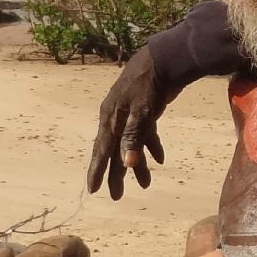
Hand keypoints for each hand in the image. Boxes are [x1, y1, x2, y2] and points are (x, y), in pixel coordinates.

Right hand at [87, 46, 168, 199]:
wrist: (163, 60)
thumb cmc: (150, 85)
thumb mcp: (142, 112)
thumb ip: (134, 137)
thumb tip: (126, 163)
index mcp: (111, 119)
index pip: (102, 151)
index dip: (98, 171)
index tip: (93, 190)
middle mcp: (116, 118)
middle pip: (114, 151)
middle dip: (116, 175)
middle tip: (117, 196)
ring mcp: (129, 114)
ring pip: (130, 145)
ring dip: (138, 164)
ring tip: (145, 185)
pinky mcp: (143, 111)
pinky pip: (143, 133)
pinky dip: (151, 146)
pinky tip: (161, 159)